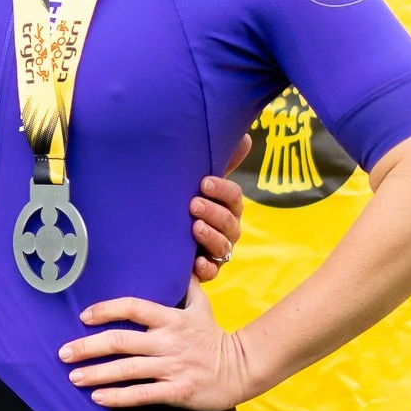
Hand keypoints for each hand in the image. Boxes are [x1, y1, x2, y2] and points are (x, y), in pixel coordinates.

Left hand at [58, 281, 259, 410]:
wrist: (243, 369)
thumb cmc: (216, 337)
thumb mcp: (203, 306)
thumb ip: (187, 286)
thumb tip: (180, 261)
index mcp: (171, 318)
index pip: (133, 307)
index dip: (106, 310)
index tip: (84, 316)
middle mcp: (168, 341)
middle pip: (121, 340)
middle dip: (88, 346)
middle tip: (63, 352)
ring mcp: (172, 367)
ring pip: (127, 369)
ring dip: (96, 373)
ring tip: (73, 377)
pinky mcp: (178, 391)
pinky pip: (142, 394)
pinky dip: (118, 397)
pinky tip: (98, 398)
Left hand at [190, 134, 252, 282]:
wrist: (165, 238)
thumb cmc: (186, 205)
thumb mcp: (198, 185)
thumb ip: (217, 162)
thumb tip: (245, 137)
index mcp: (228, 207)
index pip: (234, 197)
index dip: (222, 190)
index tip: (204, 183)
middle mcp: (228, 230)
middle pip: (230, 222)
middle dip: (213, 212)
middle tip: (193, 204)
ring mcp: (218, 252)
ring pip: (223, 247)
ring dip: (210, 237)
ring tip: (195, 228)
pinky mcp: (206, 271)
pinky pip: (212, 273)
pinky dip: (205, 268)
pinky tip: (196, 262)